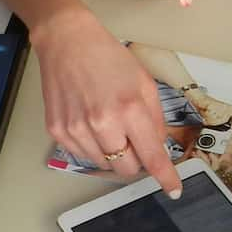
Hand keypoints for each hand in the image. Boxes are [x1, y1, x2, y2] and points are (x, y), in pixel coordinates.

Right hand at [31, 9, 182, 195]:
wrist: (66, 42)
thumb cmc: (107, 57)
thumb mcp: (144, 82)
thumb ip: (155, 118)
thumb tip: (159, 146)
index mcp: (129, 109)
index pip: (152, 156)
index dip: (165, 176)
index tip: (173, 189)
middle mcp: (102, 123)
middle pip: (127, 168)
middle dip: (136, 159)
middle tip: (133, 138)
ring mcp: (77, 130)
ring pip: (105, 165)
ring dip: (113, 152)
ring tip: (108, 123)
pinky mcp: (58, 132)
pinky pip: (83, 156)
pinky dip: (93, 146)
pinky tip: (91, 122)